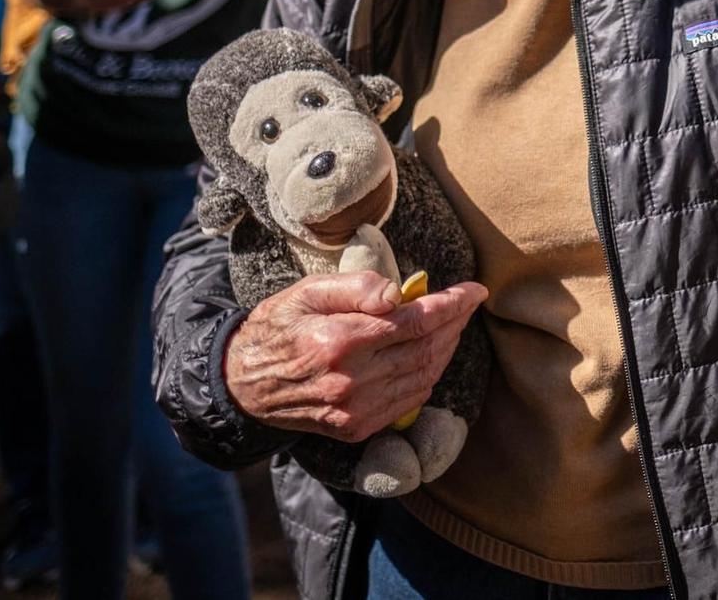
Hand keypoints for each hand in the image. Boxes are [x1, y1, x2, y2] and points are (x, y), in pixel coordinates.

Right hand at [225, 273, 486, 441]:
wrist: (242, 383)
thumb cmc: (278, 326)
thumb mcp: (307, 291)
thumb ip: (355, 287)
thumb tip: (400, 293)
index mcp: (339, 340)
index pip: (415, 320)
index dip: (451, 305)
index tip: (475, 291)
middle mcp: (350, 380)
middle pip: (425, 349)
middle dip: (455, 324)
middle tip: (467, 304)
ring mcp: (354, 409)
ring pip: (423, 377)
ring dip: (446, 350)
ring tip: (454, 326)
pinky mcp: (355, 428)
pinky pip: (407, 402)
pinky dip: (427, 377)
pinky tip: (430, 357)